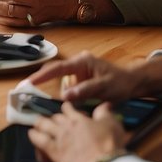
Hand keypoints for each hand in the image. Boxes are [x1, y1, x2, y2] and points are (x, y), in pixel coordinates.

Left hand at [28, 101, 126, 161]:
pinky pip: (40, 141)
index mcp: (79, 119)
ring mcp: (59, 138)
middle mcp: (67, 126)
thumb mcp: (111, 124)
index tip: (65, 107)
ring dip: (39, 123)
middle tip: (50, 117)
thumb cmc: (109, 143)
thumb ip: (104, 113)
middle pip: (55, 118)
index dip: (66, 107)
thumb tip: (104, 104)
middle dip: (52, 116)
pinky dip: (34, 136)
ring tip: (36, 122)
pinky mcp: (54, 152)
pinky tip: (30, 134)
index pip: (68, 109)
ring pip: (44, 126)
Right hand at [29, 51, 161, 103]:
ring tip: (79, 100)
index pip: (58, 68)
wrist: (133, 83)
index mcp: (82, 61)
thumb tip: (65, 95)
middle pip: (56, 74)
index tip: (29, 82)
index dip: (42, 75)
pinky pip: (70, 87)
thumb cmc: (121, 82)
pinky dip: (71, 95)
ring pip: (63, 83)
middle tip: (38, 94)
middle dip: (48, 83)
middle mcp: (78, 63)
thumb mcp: (104, 87)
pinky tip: (81, 100)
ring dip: (66, 94)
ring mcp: (79, 71)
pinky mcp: (80, 79)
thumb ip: (84, 90)